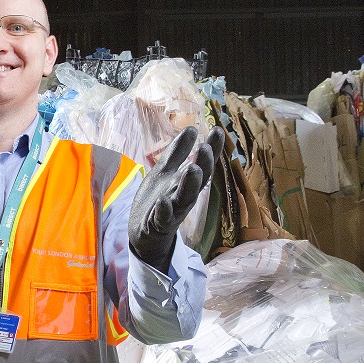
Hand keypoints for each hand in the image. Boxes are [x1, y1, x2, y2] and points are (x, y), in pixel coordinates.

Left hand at [129, 126, 224, 271]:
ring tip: (193, 169)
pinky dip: (164, 210)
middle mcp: (184, 196)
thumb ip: (178, 152)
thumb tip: (192, 128)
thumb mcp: (166, 172)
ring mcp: (173, 211)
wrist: (145, 233)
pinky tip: (163, 200)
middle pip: (198, 180)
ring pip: (185, 198)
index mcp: (187, 182)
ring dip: (189, 184)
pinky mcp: (158, 224)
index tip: (218, 130)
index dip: (212, 149)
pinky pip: (163, 218)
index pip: (203, 164)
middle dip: (203, 165)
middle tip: (205, 148)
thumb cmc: (159, 200)